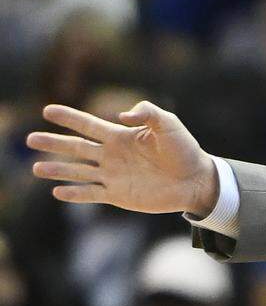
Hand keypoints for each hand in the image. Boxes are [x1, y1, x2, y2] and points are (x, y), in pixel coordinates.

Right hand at [27, 101, 218, 215]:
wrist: (195, 179)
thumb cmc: (184, 149)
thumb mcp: (168, 123)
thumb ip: (147, 113)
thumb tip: (120, 115)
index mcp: (121, 136)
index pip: (88, 125)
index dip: (69, 117)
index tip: (48, 110)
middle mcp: (112, 155)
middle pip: (76, 148)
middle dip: (53, 143)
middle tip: (30, 139)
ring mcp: (113, 176)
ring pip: (78, 172)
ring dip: (57, 170)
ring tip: (35, 168)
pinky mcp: (118, 195)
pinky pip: (91, 194)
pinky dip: (75, 194)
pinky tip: (58, 191)